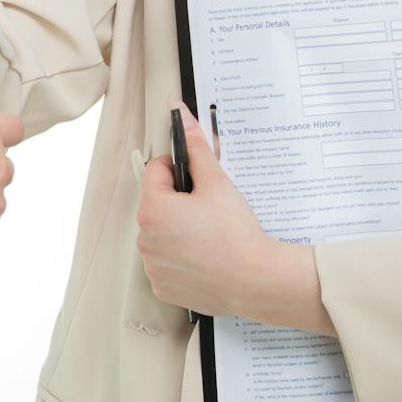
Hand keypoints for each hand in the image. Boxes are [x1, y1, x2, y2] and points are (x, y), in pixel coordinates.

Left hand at [135, 106, 334, 334]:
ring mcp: (153, 266)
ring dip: (178, 230)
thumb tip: (180, 114)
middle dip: (179, 201)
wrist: (257, 281)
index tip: (199, 180)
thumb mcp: (217, 182)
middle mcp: (144, 239)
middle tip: (209, 209)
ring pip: (161, 234)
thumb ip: (196, 146)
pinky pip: (167, 263)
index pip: (155, 170)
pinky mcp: (163, 287)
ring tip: (209, 235)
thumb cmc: (237, 233)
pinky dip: (181, 258)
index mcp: (152, 209)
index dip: (178, 169)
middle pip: (157, 204)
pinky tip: (205, 257)